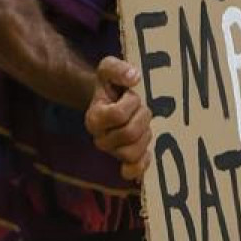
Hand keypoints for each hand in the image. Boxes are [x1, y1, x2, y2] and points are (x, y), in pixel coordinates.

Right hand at [86, 56, 152, 181]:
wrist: (109, 101)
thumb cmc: (110, 86)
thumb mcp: (108, 68)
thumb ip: (118, 69)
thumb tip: (134, 77)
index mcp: (94, 118)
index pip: (118, 115)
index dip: (131, 103)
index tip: (131, 95)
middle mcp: (100, 138)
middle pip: (129, 134)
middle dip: (142, 118)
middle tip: (142, 109)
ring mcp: (111, 151)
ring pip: (132, 153)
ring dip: (145, 135)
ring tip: (143, 124)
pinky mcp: (122, 160)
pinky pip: (131, 171)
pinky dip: (141, 164)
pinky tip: (147, 153)